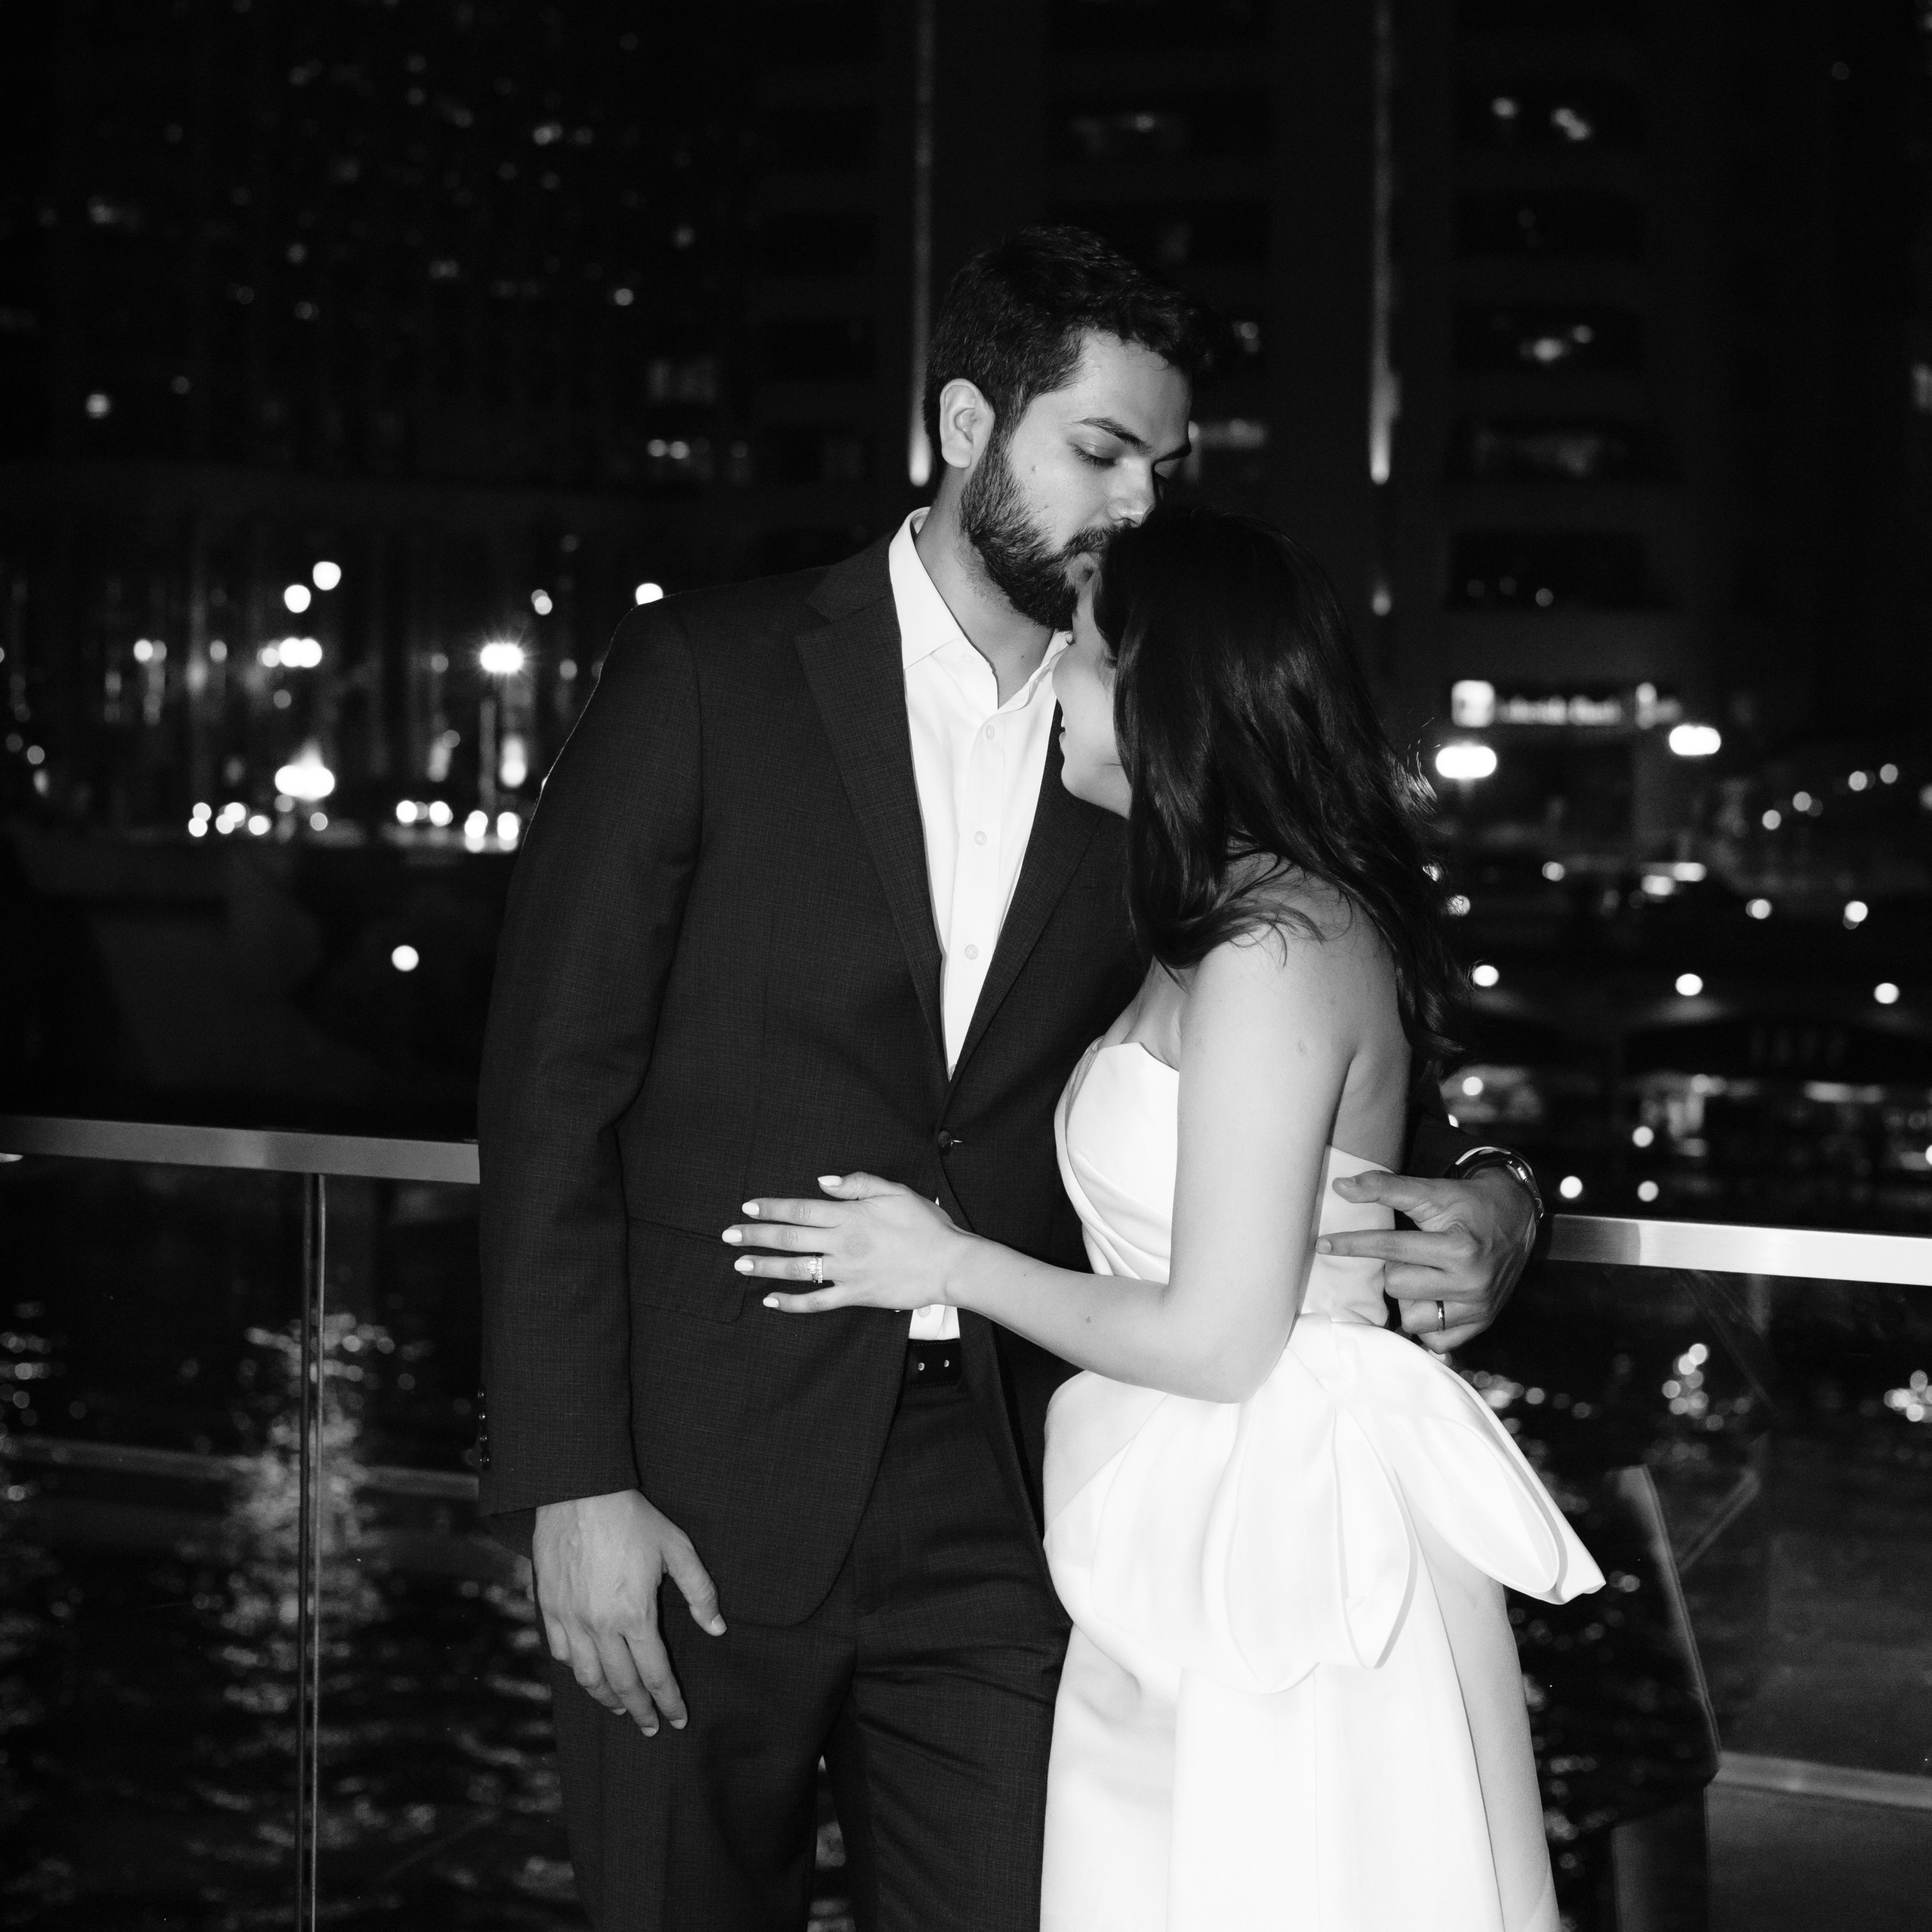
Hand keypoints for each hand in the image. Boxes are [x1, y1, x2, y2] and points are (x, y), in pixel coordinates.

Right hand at [533, 1489, 725, 1734]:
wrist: (578, 1492)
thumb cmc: (633, 1518)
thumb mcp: (678, 1549)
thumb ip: (700, 1592)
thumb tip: (717, 1628)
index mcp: (635, 1615)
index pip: (655, 1675)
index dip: (668, 1701)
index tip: (678, 1720)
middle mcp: (599, 1626)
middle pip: (621, 1684)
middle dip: (639, 1710)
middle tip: (649, 1727)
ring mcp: (569, 1619)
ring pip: (586, 1677)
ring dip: (606, 1698)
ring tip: (621, 1708)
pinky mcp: (548, 1607)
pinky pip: (559, 1653)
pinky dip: (575, 1671)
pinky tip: (586, 1674)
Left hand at [723, 1172, 965, 1312]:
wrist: (950, 1264)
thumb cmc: (926, 1225)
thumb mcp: (895, 1191)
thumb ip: (857, 1183)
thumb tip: (822, 1181)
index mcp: (850, 1216)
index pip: (801, 1209)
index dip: (771, 1208)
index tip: (748, 1207)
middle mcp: (843, 1244)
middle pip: (790, 1237)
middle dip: (756, 1236)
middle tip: (728, 1235)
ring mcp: (847, 1272)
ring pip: (797, 1269)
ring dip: (765, 1266)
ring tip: (740, 1264)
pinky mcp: (856, 1295)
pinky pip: (817, 1302)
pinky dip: (792, 1303)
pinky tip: (771, 1301)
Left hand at [1315, 1166, 1536, 1352]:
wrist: (1518, 1218)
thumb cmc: (1469, 1203)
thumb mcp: (1431, 1191)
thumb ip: (1385, 1188)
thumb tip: (1341, 1188)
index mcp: (1459, 1249)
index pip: (1391, 1249)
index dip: (1353, 1244)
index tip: (1323, 1245)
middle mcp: (1471, 1284)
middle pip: (1397, 1286)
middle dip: (1392, 1269)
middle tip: (1408, 1254)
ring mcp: (1478, 1309)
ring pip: (1412, 1319)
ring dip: (1408, 1298)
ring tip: (1423, 1276)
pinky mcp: (1481, 1324)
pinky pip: (1436, 1340)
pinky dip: (1427, 1323)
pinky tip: (1431, 1300)